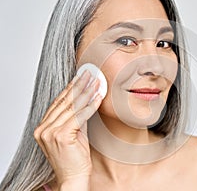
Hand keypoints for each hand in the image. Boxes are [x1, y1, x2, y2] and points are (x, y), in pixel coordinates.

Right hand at [34, 70, 101, 187]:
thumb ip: (77, 117)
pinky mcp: (61, 136)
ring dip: (86, 92)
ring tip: (96, 82)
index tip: (81, 77)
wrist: (73, 177)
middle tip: (89, 73)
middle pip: (64, 102)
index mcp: (43, 127)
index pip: (58, 102)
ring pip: (72, 107)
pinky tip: (98, 97)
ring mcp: (50, 132)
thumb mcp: (74, 133)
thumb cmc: (74, 158)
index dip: (71, 88)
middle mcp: (43, 128)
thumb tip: (87, 100)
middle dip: (79, 85)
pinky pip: (79, 116)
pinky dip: (90, 106)